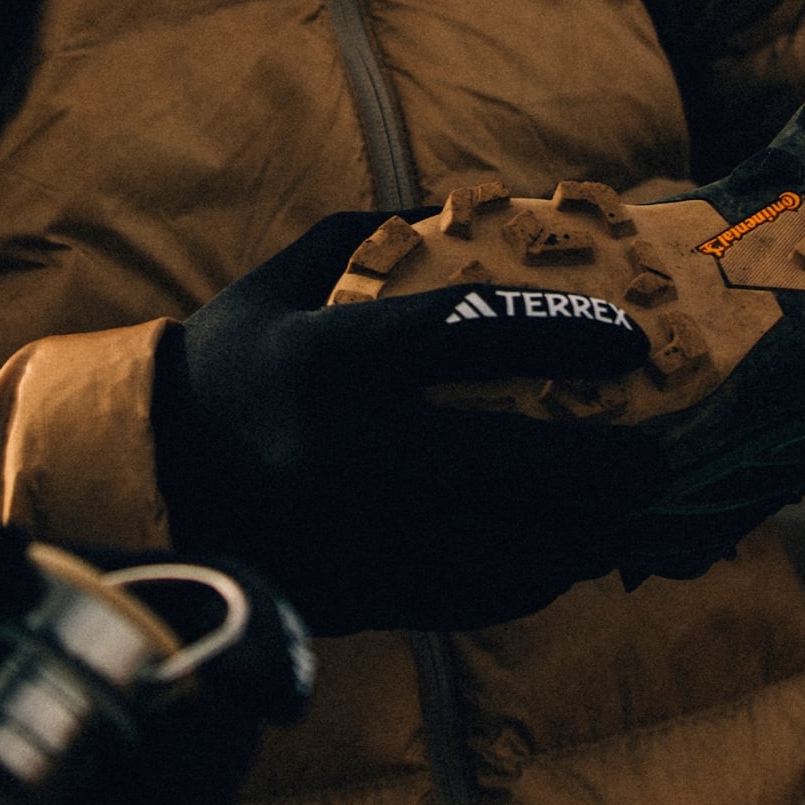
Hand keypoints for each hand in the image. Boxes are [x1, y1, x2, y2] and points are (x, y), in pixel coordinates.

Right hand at [154, 211, 664, 634]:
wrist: (142, 482)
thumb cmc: (224, 367)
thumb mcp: (277, 283)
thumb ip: (360, 235)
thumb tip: (453, 204)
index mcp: (330, 359)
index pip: (470, 336)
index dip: (561, 334)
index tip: (629, 339)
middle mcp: (345, 450)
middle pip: (509, 464)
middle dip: (603, 467)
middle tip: (661, 456)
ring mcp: (351, 534)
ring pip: (501, 551)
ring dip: (582, 537)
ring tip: (630, 515)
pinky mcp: (354, 594)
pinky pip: (467, 601)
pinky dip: (529, 584)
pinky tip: (564, 561)